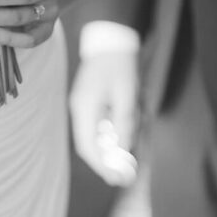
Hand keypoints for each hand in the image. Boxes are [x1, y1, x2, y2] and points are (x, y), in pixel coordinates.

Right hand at [70, 50, 138, 185]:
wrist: (111, 37)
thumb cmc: (120, 64)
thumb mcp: (127, 95)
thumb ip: (124, 124)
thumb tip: (124, 151)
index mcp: (84, 109)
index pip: (88, 148)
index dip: (102, 166)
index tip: (117, 179)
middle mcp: (79, 109)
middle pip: (89, 145)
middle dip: (107, 160)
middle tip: (127, 172)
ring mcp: (82, 104)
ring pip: (95, 135)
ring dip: (114, 142)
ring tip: (136, 135)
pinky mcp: (89, 100)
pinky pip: (100, 123)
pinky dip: (114, 129)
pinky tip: (132, 120)